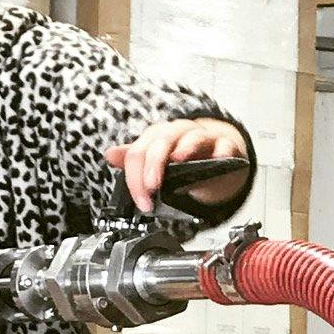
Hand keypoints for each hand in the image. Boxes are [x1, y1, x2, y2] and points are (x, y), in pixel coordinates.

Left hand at [106, 118, 248, 214]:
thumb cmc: (182, 161)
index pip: (139, 153)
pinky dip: (221, 151)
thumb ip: (134, 160)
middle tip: (152, 187)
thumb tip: (109, 155)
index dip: (136, 178)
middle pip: (161, 142)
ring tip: (179, 160)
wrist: (214, 157)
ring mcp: (202, 137)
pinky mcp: (223, 145)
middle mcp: (178, 133)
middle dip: (154, 165)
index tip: (142, 200)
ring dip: (185, 148)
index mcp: (157, 137)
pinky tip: (218, 159)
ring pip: (192, 137)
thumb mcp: (155, 161)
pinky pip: (223, 144)